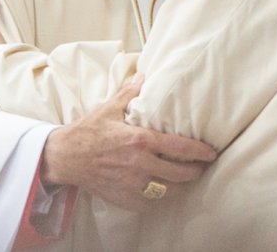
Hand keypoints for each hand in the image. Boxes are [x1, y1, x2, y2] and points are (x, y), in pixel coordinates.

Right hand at [40, 75, 217, 211]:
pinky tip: (165, 190)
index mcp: (139, 140)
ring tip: (187, 178)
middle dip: (196, 171)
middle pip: (180, 174)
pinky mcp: (124, 198)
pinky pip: (152, 203)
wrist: (65, 158)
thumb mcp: (109, 107)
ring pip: (169, 191)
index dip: (200, 152)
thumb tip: (145, 74)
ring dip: (182, 186)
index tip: (211, 153)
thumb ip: (131, 92)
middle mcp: (139, 164)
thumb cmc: (88, 131)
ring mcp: (132, 184)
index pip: (180, 148)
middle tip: (202, 166)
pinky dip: (161, 197)